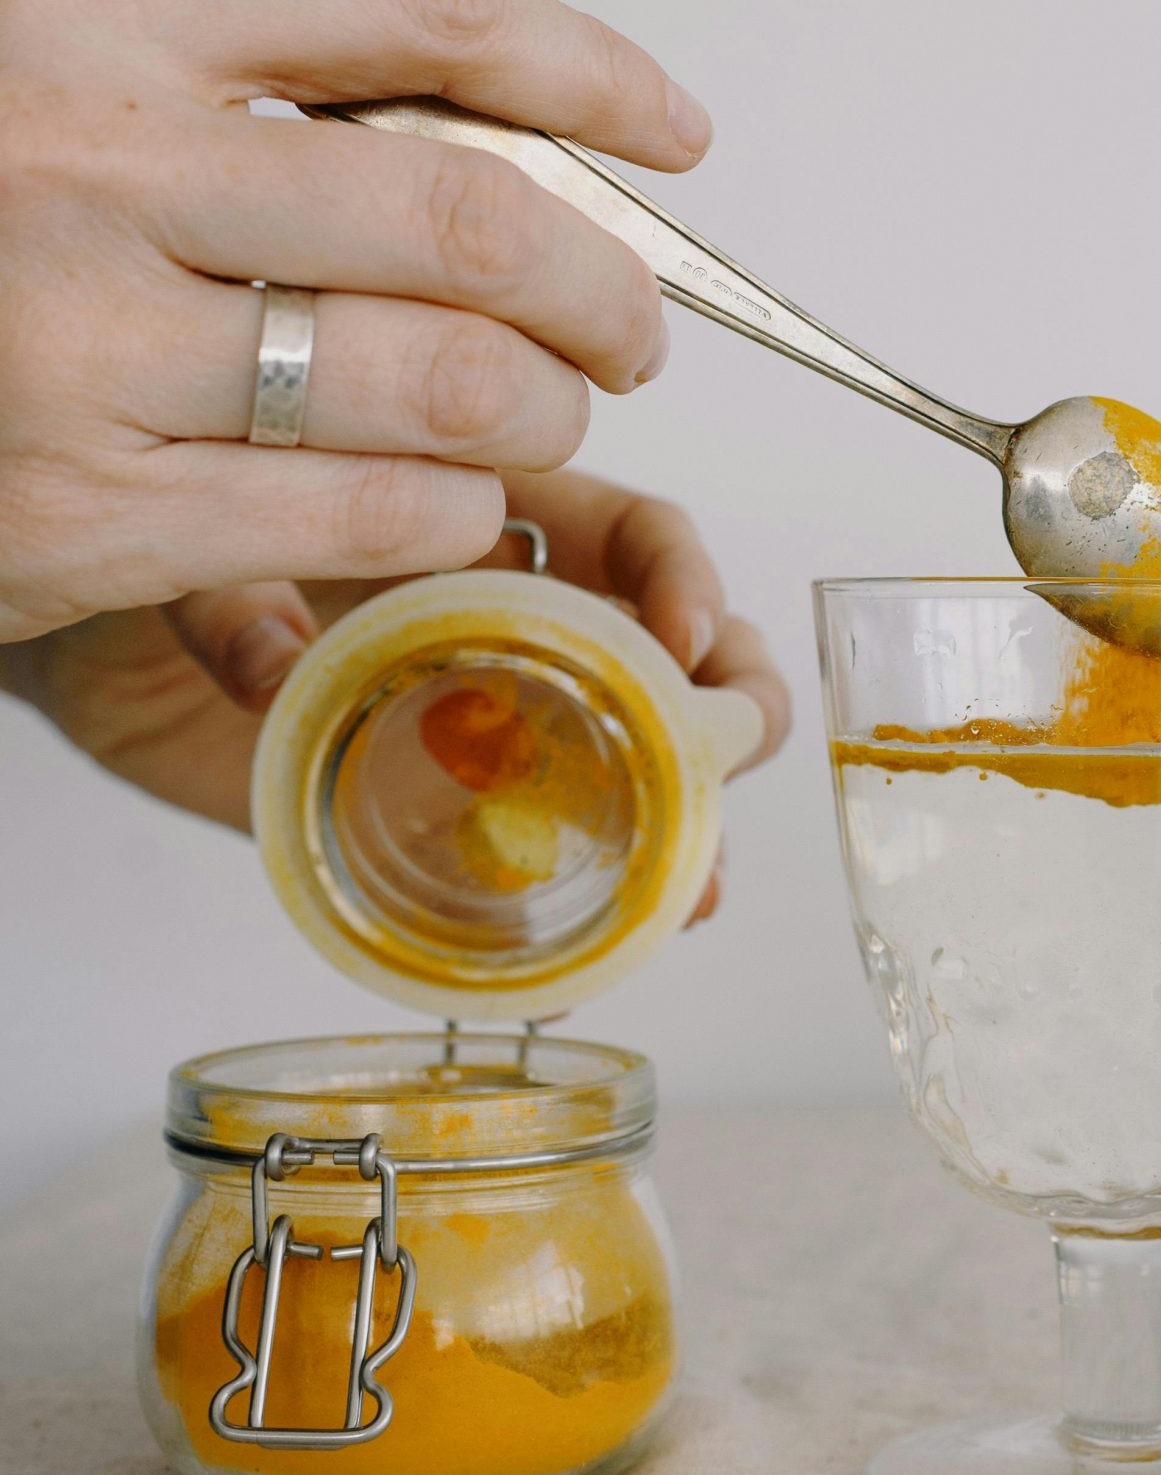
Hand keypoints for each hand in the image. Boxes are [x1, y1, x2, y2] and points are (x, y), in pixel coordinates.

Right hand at [0, 0, 710, 643]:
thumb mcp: (53, 70)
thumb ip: (244, 84)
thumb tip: (505, 135)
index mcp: (86, 7)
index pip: (412, 6)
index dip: (582, 67)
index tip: (670, 132)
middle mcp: (87, 165)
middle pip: (467, 218)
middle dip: (604, 287)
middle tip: (632, 330)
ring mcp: (79, 349)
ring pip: (443, 382)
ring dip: (545, 413)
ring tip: (545, 417)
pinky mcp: (81, 515)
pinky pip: (366, 510)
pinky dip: (459, 512)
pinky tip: (460, 501)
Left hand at [1, 472, 790, 921]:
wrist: (116, 666)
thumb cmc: (180, 576)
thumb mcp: (211, 568)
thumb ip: (241, 601)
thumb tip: (272, 664)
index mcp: (490, 524)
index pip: (631, 534)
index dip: (679, 576)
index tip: (682, 632)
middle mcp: (522, 622)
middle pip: (679, 650)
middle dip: (730, 699)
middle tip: (730, 747)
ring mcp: (508, 722)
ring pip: (644, 758)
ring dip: (694, 817)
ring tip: (699, 878)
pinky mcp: (469, 815)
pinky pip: (558, 856)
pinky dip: (600, 908)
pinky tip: (613, 950)